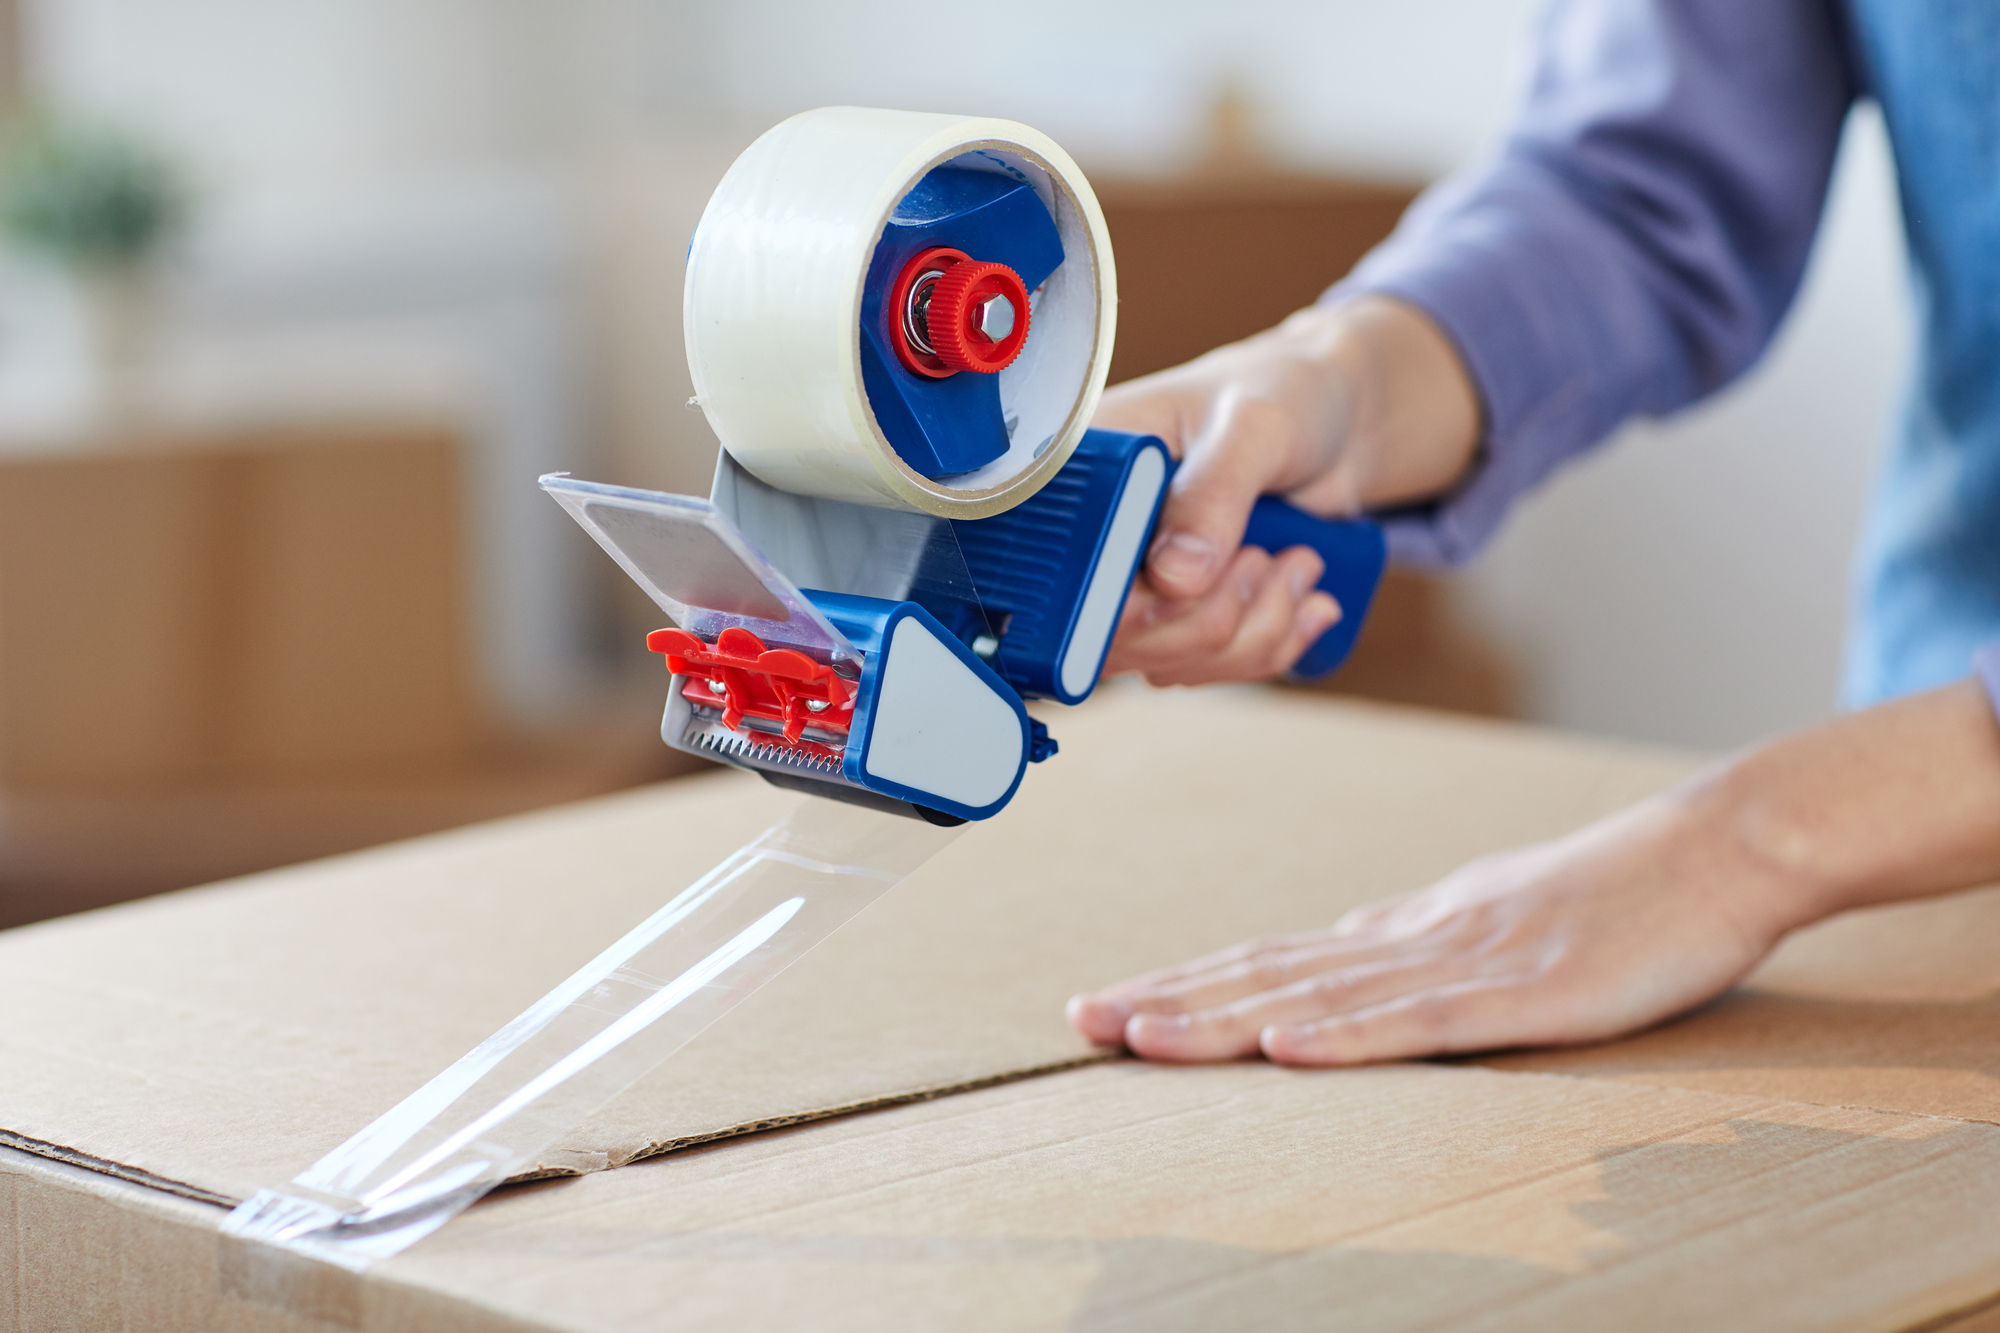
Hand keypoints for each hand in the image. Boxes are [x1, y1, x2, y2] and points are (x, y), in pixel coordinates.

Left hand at [1068, 679, 1999, 1064]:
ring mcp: (1465, 960)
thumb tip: (1327, 979)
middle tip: (1081, 1021)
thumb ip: (1406, 950)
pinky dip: (1350, 1035)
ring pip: (1321, 994)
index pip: (1268, 958)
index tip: (1105, 1004)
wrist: (1716, 848)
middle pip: (1268, 971)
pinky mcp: (1528, 992)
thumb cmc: (1605, 892)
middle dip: (1170, 1000)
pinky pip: (1425, 1019)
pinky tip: (1288, 1046)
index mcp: (1402, 926)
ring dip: (1224, 1019)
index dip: (1183, 983)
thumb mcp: (1486, 921)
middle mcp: (1411, 936)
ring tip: (1140, 1038)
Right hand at [1098, 297, 1478, 685]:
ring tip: (1297, 564)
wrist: (1330, 422)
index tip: (1188, 582)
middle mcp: (1092, 537)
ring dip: (1252, 630)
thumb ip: (1215, 492)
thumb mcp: (1253, 425)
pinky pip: (1205, 670)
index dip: (1114, 599)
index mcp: (1081, 473)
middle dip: (1210, 615)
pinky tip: (1300, 597)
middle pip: (1109, 636)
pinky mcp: (1173, 618)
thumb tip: (1175, 576)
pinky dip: (1266, 645)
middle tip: (1264, 556)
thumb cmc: (1280, 395)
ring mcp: (1131, 586)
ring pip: (1165, 662)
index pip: (1060, 567)